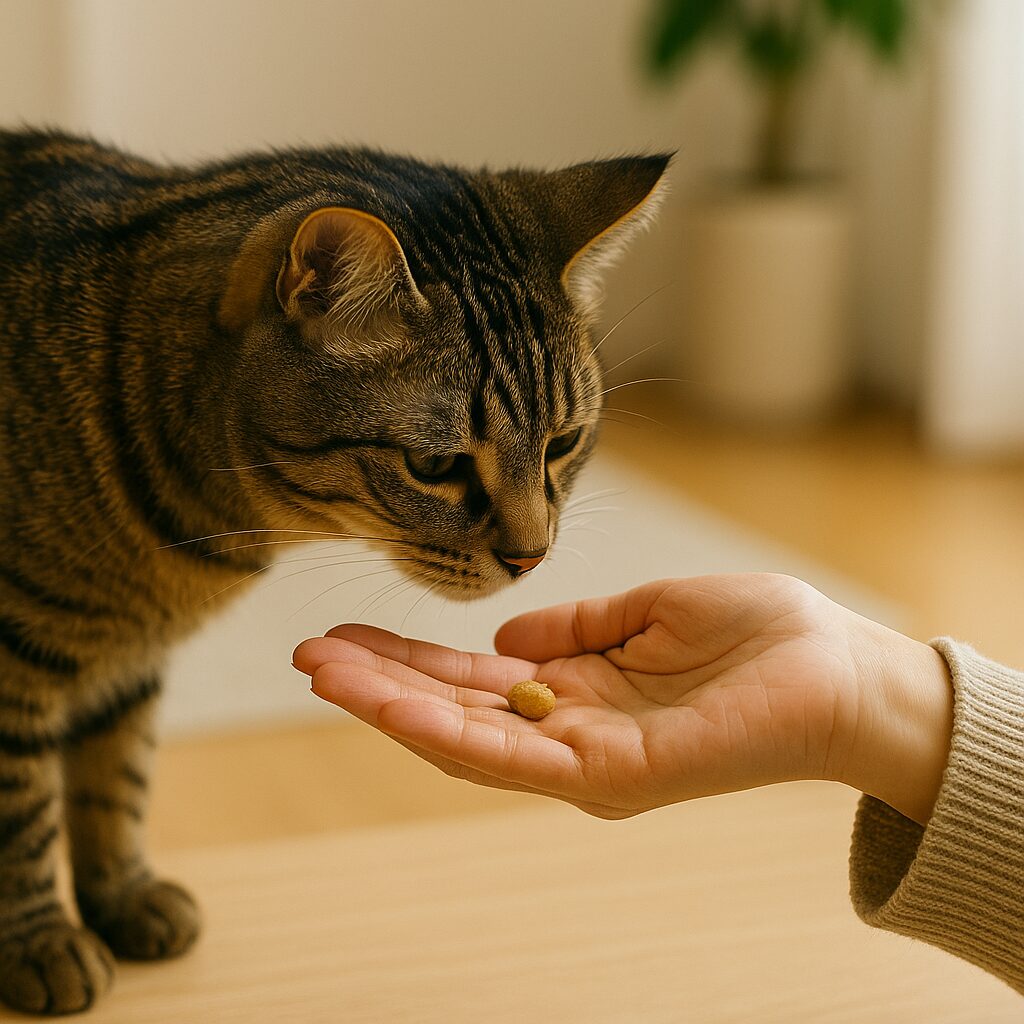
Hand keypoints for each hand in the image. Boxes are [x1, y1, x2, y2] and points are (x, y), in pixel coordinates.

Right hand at [293, 574, 952, 823]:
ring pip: (468, 739)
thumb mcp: (648, 612)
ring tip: (323, 672)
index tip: (344, 635)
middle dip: (378, 687)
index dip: (406, 662)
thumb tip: (508, 632)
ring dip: (390, 708)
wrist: (840, 670)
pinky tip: (390, 703)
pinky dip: (447, 730)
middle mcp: (569, 735)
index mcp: (577, 693)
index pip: (472, 680)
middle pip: (455, 713)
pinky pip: (516, 755)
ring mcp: (587, 763)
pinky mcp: (616, 776)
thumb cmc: (757, 637)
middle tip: (305, 655)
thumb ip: (578, 626)